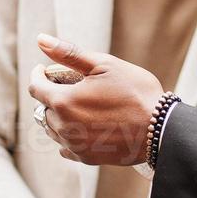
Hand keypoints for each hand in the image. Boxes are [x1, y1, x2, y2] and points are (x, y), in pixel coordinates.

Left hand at [28, 34, 162, 166]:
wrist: (160, 129)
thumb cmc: (136, 92)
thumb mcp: (104, 64)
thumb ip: (69, 53)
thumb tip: (41, 39)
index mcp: (63, 101)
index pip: (36, 88)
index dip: (38, 75)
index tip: (44, 70)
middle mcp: (63, 126)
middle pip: (44, 109)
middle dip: (51, 96)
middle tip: (70, 87)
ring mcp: (74, 145)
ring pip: (53, 129)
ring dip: (58, 117)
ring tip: (78, 106)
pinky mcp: (86, 158)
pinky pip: (65, 148)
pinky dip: (68, 137)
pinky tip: (81, 129)